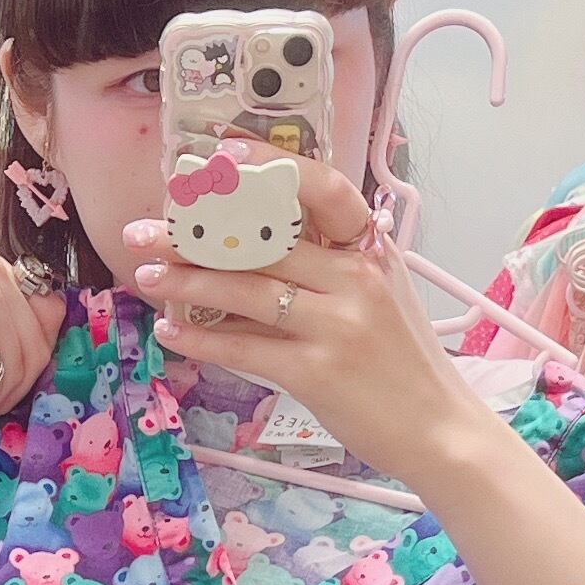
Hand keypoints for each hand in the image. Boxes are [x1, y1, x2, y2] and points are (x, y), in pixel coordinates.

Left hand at [125, 159, 489, 476]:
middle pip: (265, 240)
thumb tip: (260, 247)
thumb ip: (333, 267)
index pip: (321, 187)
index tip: (220, 154)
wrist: (439, 430)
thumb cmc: (403, 365)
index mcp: (370, 250)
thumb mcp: (382, 296)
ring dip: (187, 282)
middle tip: (147, 229)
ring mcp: (338, 324)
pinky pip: (245, 348)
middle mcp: (356, 277)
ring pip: (247, 289)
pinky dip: (202, 339)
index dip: (269, 166)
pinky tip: (171, 333)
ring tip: (145, 276)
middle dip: (197, 234)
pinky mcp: (317, 372)